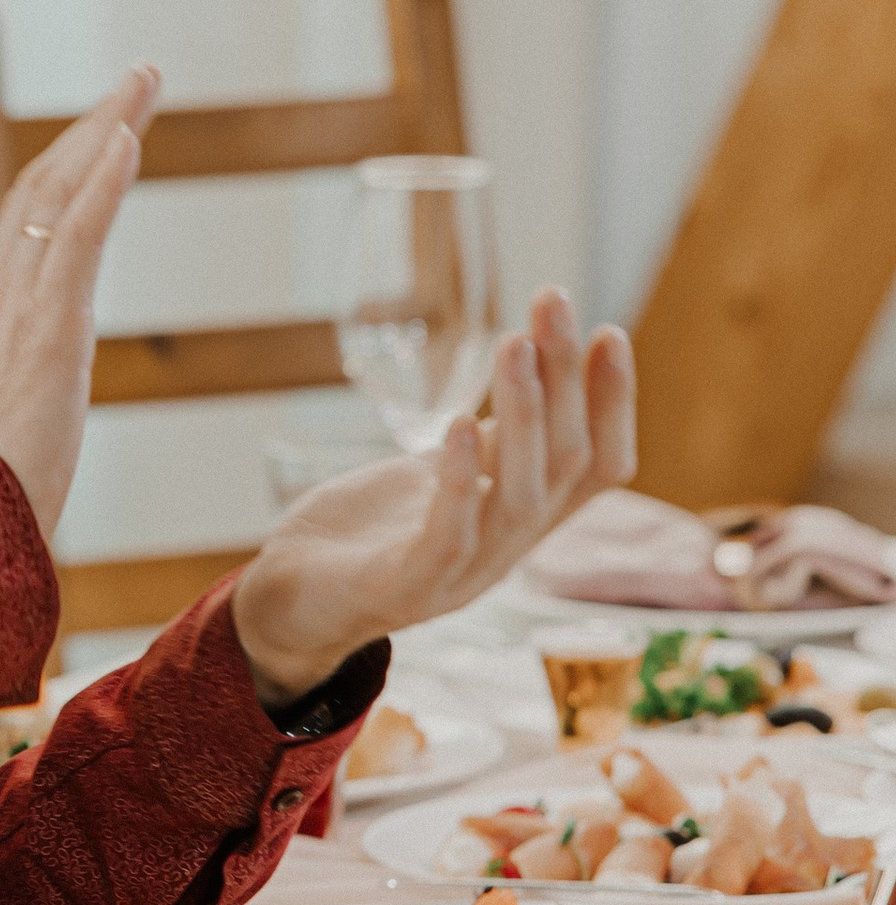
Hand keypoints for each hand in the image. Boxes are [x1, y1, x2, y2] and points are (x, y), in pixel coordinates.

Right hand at [0, 65, 159, 536]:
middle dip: (93, 127)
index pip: (28, 225)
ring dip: (105, 129)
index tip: (109, 128)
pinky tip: (126, 139)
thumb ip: (9, 406)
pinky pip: (73, 241)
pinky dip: (101, 183)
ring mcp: (14, 314)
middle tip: (139, 77)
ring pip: (57, 197)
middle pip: (42, 190)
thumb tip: (21, 412)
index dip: (69, 169)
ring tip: (143, 82)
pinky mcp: (43, 334)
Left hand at [231, 287, 637, 704]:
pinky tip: (459, 425)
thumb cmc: (371, 531)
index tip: (609, 331)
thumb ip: (494, 439)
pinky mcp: (403, 588)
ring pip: (521, 497)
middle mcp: (507, 551)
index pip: (598, 467)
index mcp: (520, 522)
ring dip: (523, 415)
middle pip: (566, 466)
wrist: (291, 601)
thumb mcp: (440, 473)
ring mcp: (460, 575)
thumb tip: (538, 365)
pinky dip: (460, 480)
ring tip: (515, 343)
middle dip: (566, 380)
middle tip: (554, 303)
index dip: (612, 404)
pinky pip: (449, 537)